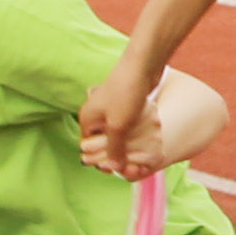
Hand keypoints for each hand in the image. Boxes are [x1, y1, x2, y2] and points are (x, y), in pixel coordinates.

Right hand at [78, 65, 166, 181]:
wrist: (142, 65)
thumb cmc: (125, 93)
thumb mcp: (118, 126)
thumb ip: (114, 148)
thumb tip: (112, 167)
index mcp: (87, 120)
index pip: (90, 149)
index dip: (104, 160)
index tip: (120, 168)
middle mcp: (96, 116)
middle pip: (105, 143)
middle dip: (119, 154)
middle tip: (136, 164)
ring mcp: (111, 110)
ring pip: (119, 135)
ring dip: (130, 145)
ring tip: (144, 155)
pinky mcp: (125, 106)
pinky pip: (128, 126)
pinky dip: (136, 134)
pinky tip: (148, 141)